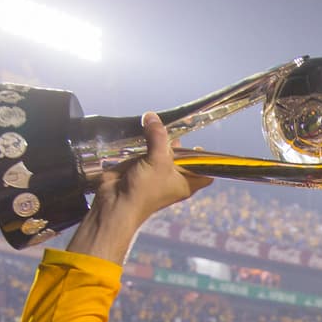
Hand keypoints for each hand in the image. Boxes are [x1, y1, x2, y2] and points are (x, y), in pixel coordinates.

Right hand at [66, 113, 212, 263]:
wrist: (115, 204)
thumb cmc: (144, 189)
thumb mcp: (158, 160)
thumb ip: (158, 136)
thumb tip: (152, 117)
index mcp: (186, 182)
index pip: (205, 173)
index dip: (206, 161)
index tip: (199, 146)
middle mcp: (173, 179)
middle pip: (182, 158)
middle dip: (178, 144)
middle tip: (174, 128)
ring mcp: (156, 174)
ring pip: (162, 153)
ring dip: (159, 141)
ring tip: (156, 125)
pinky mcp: (139, 169)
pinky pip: (145, 152)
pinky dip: (144, 143)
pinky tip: (142, 131)